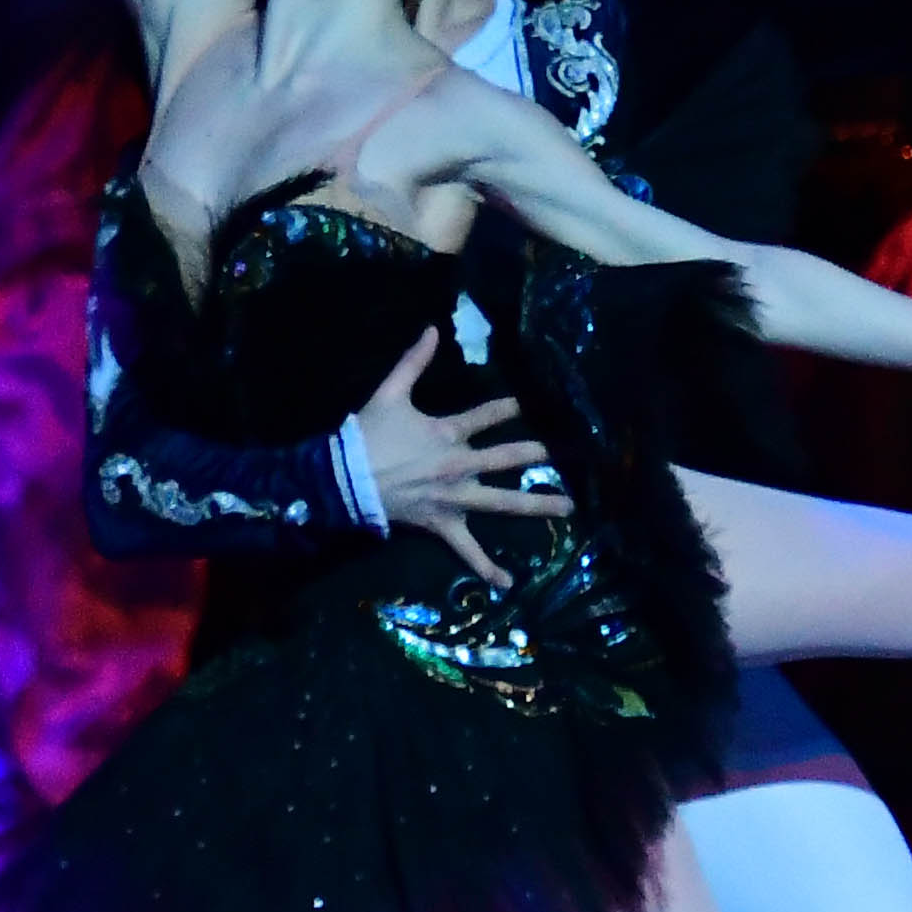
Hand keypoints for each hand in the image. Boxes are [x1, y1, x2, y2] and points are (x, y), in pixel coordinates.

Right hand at [356, 327, 569, 588]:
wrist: (344, 480)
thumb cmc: (367, 437)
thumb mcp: (390, 393)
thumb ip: (413, 361)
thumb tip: (432, 328)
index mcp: (448, 433)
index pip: (487, 414)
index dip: (509, 406)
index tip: (529, 402)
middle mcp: (460, 466)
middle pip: (507, 458)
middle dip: (537, 454)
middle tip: (565, 454)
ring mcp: (455, 499)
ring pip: (503, 503)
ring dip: (537, 505)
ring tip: (567, 508)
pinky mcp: (443, 525)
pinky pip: (467, 550)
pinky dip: (486, 568)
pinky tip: (507, 584)